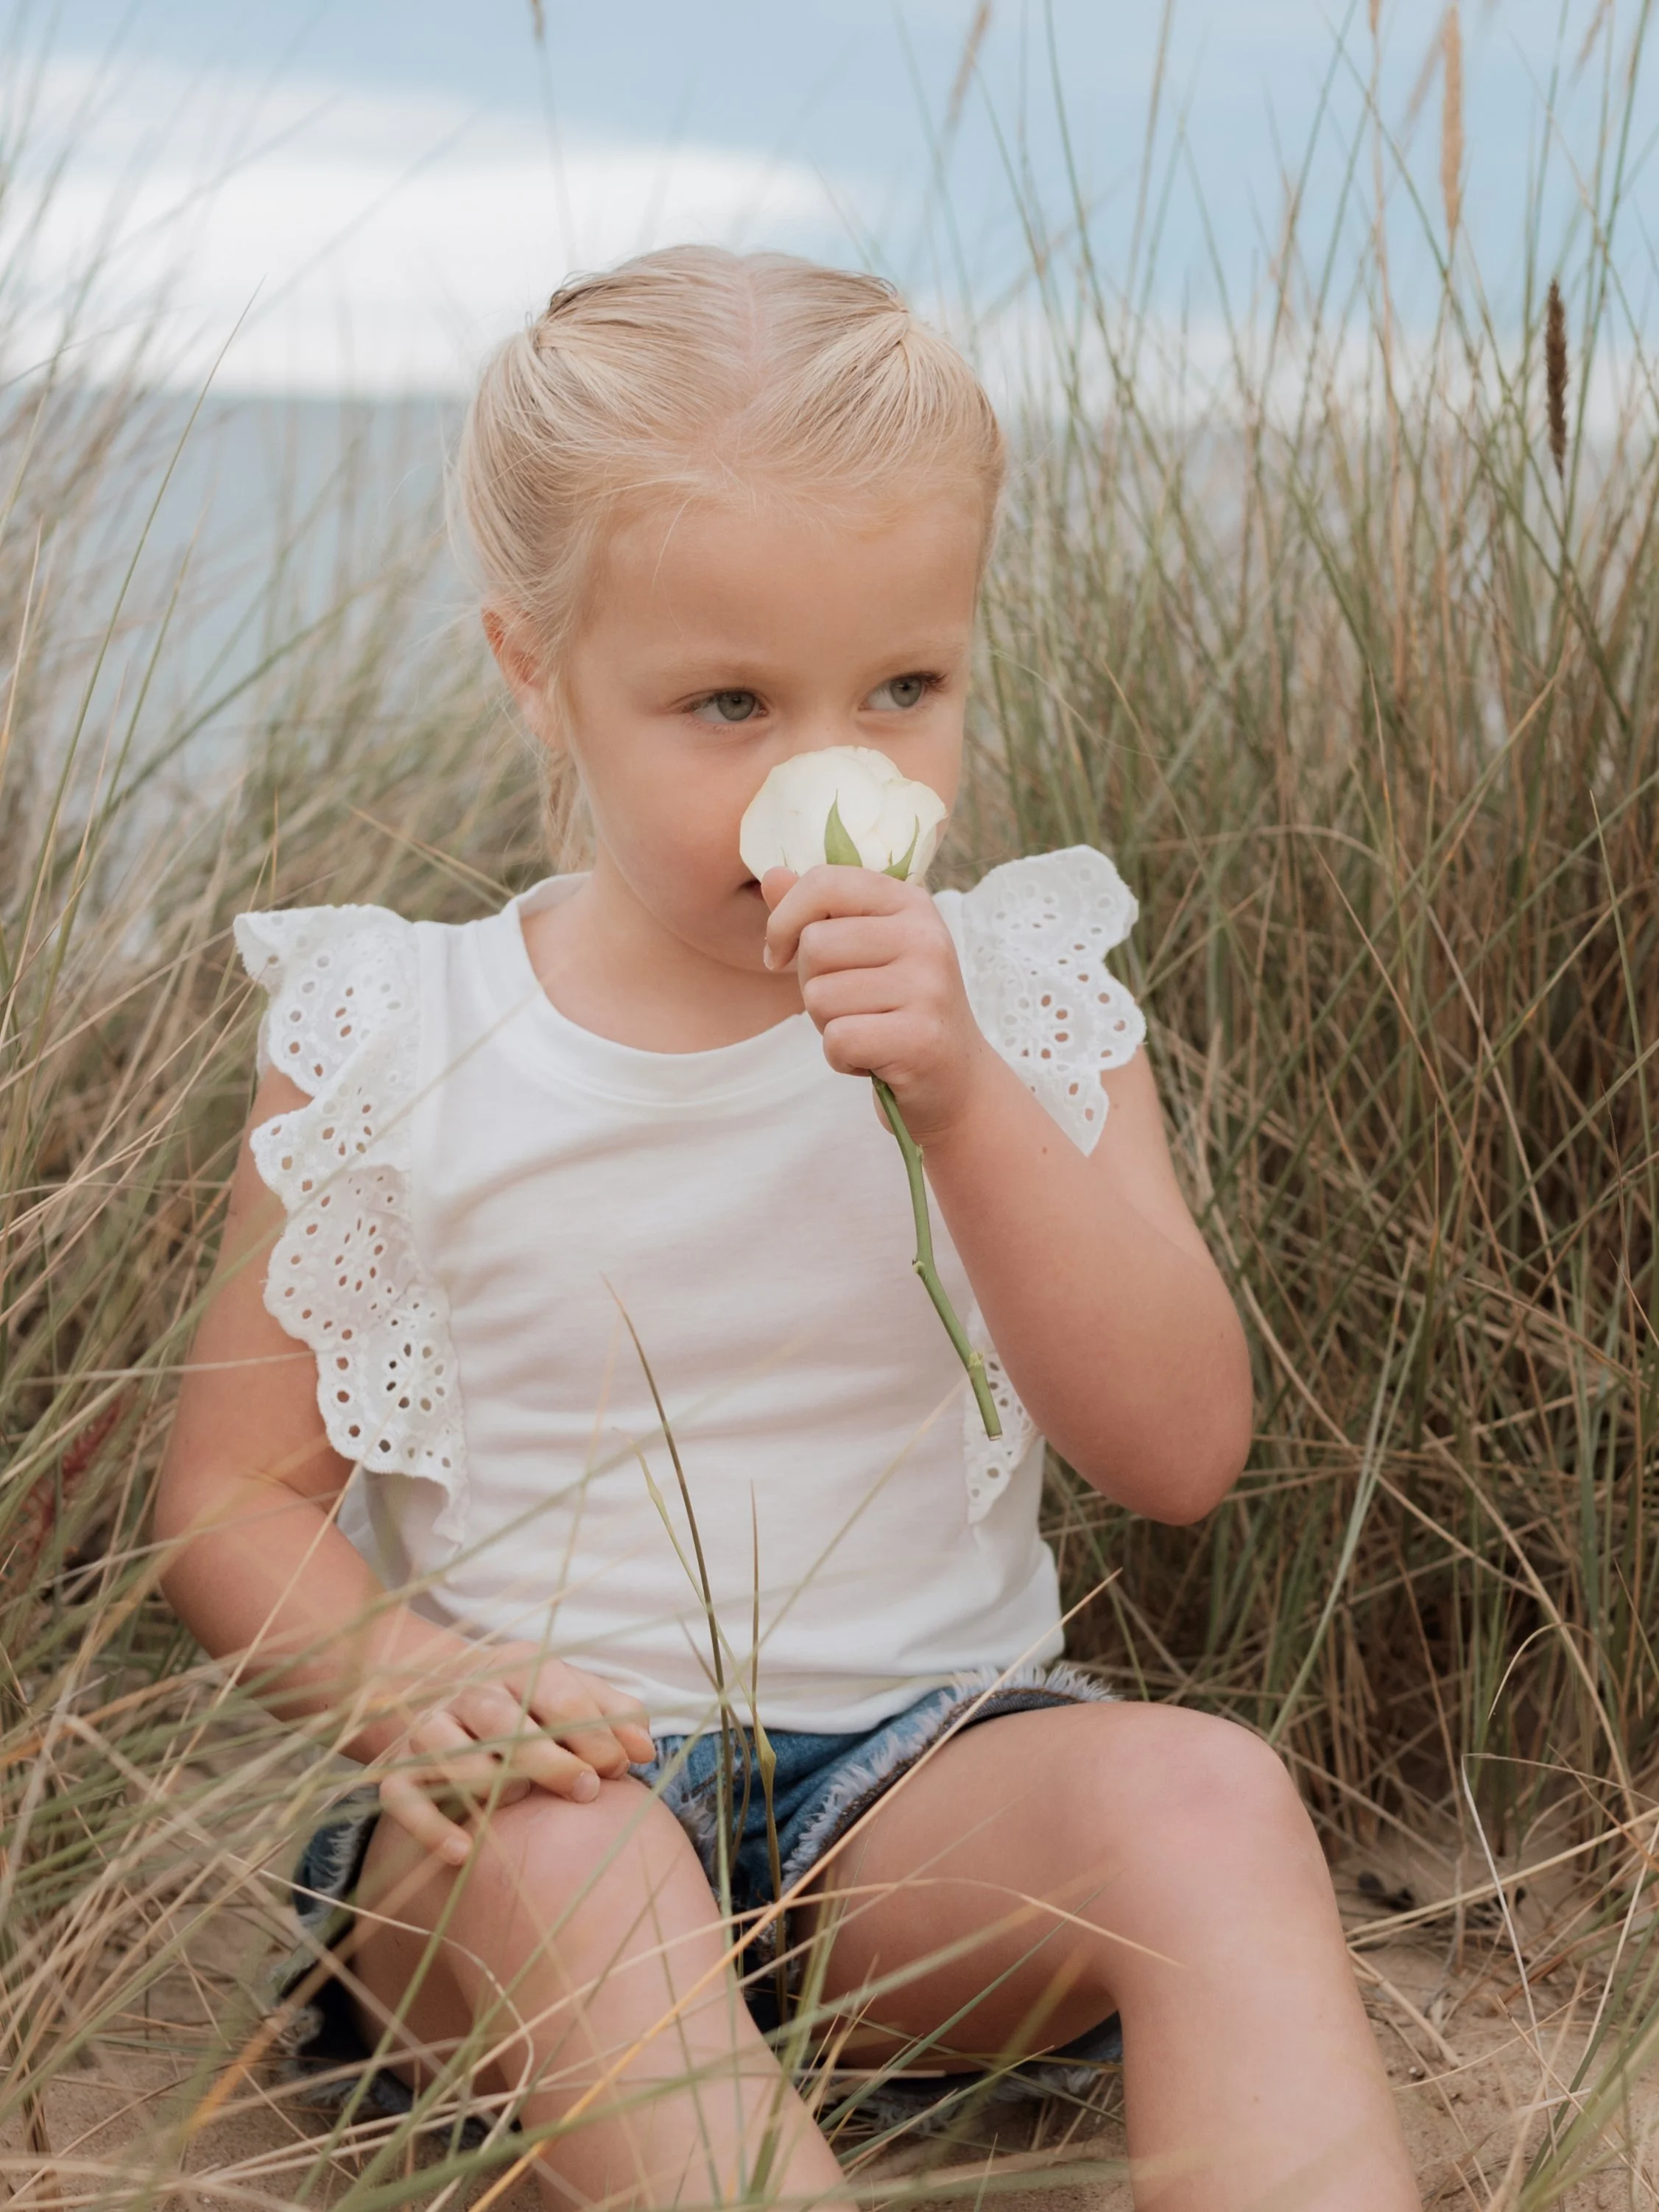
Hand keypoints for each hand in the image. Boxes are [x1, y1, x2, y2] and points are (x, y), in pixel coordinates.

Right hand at [376, 1642, 654, 1864]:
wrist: (425, 1685)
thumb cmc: (521, 1699)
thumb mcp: (567, 1688)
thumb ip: (612, 1712)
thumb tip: (647, 1752)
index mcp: (517, 1665)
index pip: (558, 1695)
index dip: (594, 1734)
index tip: (618, 1768)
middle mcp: (469, 1691)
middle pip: (505, 1721)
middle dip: (551, 1760)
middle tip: (586, 1791)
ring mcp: (427, 1728)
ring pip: (454, 1754)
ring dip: (490, 1781)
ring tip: (520, 1797)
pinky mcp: (396, 1770)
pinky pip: (406, 1799)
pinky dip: (431, 1826)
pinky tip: (464, 1850)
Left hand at [762, 864, 993, 1145]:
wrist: (953, 1079)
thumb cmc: (895, 1009)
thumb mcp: (863, 951)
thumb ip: (818, 911)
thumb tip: (771, 875)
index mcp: (910, 903)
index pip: (825, 883)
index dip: (784, 919)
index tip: (780, 953)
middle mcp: (925, 936)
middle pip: (814, 945)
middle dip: (812, 984)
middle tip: (851, 1005)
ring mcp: (927, 987)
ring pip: (819, 996)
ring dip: (828, 1025)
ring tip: (867, 1029)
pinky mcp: (920, 1038)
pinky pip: (837, 1039)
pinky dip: (841, 1059)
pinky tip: (871, 1058)